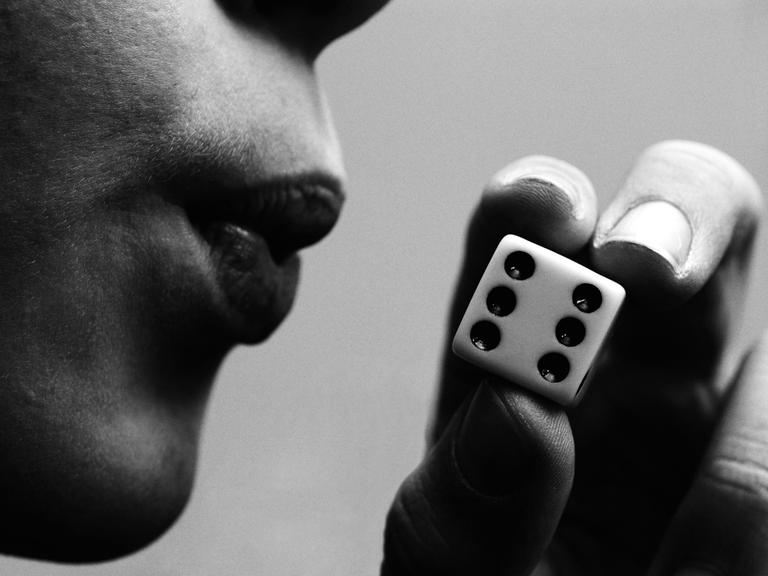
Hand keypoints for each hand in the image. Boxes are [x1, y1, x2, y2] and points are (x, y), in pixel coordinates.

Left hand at [380, 141, 766, 574]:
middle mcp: (615, 371)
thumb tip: (516, 413)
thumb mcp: (454, 570)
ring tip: (688, 560)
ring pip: (758, 340)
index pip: (515, 257)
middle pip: (665, 228)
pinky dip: (762, 468)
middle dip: (672, 213)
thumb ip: (463, 507)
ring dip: (744, 420)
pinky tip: (713, 550)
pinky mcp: (764, 448)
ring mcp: (705, 409)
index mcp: (514, 377)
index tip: (535, 209)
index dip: (524, 210)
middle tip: (644, 262)